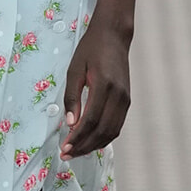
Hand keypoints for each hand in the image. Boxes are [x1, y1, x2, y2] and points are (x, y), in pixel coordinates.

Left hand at [60, 17, 129, 159]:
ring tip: (76, 151)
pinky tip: (90, 141)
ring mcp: (126, 99)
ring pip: (111, 132)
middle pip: (102, 131)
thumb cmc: (91, 49)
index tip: (64, 148)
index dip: (77, 137)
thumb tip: (70, 123)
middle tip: (66, 154)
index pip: (90, 120)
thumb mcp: (74, 69)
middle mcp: (119, 95)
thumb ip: (72, 97)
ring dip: (93, 145)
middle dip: (83, 146)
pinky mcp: (127, 101)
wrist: (114, 36)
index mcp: (104, 85)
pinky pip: (116, 126)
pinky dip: (104, 138)